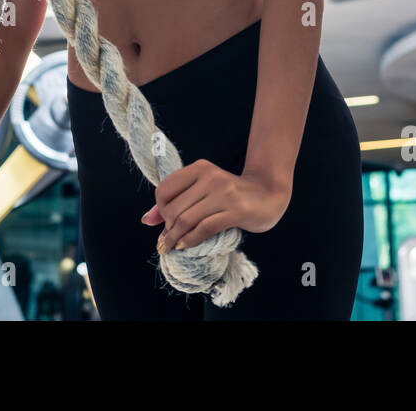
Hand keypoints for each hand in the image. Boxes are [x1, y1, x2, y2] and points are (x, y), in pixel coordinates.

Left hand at [140, 160, 290, 253]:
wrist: (269, 193)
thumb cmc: (232, 194)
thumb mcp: (203, 190)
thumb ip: (176, 201)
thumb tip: (147, 219)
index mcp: (200, 167)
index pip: (164, 189)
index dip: (160, 209)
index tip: (164, 222)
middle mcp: (210, 177)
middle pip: (174, 208)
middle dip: (167, 228)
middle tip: (168, 240)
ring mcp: (224, 193)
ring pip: (186, 219)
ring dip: (175, 238)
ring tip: (171, 247)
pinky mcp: (236, 210)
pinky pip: (204, 228)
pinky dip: (190, 240)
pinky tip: (186, 245)